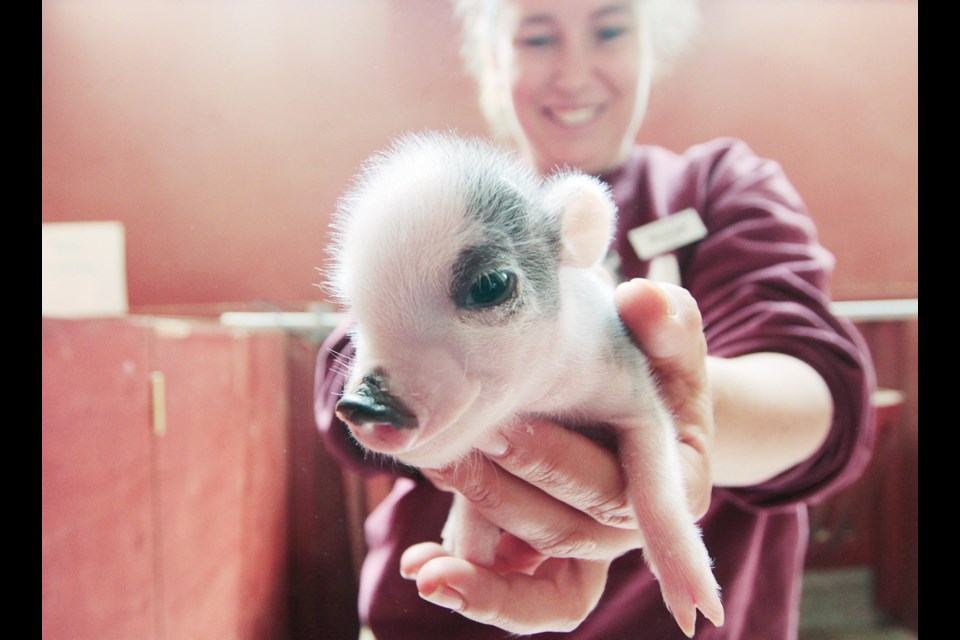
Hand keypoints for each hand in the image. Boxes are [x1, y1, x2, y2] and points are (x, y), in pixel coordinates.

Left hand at [401, 279, 715, 632]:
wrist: (630, 395)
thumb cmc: (651, 361)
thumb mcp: (667, 336)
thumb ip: (664, 321)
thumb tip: (642, 299)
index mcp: (678, 485)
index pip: (619, 489)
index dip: (560, 464)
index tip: (502, 427)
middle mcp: (631, 530)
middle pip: (568, 528)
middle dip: (504, 483)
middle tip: (451, 430)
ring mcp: (585, 545)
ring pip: (535, 571)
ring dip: (479, 542)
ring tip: (430, 507)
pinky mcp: (544, 552)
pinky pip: (515, 590)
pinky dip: (471, 584)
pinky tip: (419, 563)